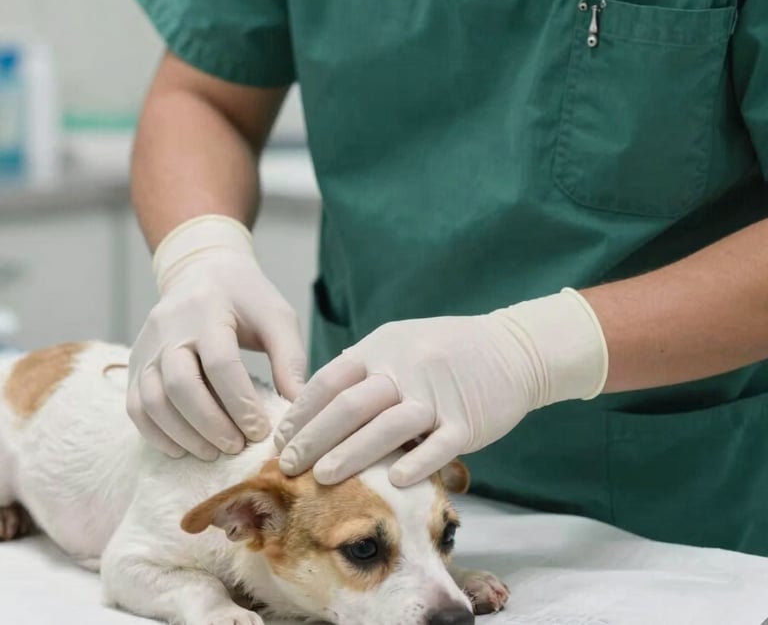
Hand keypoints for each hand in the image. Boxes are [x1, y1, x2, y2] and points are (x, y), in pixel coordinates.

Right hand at [128, 215, 306, 459]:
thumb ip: (289, 358)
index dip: (240, 402)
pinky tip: (183, 448)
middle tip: (236, 446)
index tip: (260, 431)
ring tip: (213, 453)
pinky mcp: (135, 363)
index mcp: (208, 309)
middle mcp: (170, 327)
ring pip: (152, 399)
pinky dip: (156, 433)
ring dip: (182, 434)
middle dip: (209, 423)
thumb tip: (298, 408)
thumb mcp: (276, 316)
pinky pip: (135, 405)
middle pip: (180, 384)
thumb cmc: (246, 298)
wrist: (202, 271)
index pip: (220, 363)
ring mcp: (147, 346)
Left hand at [275, 289, 607, 485]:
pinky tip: (393, 484)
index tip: (279, 437)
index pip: (331, 378)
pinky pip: (436, 446)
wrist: (512, 348)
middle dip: (314, 438)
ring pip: (387, 427)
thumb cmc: (448, 350)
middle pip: (351, 405)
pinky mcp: (466, 420)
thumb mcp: (401, 342)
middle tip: (287, 465)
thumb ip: (364, 367)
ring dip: (351, 454)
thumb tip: (316, 399)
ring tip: (322, 479)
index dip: (302, 410)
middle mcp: (406, 366)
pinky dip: (414, 465)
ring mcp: (437, 394)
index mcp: (384, 346)